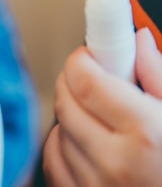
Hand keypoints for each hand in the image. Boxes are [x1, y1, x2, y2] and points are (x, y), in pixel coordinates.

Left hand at [43, 28, 161, 185]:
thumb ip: (161, 75)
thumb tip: (139, 40)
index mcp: (146, 134)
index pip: (84, 79)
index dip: (82, 58)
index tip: (90, 53)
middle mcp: (115, 163)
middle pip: (65, 102)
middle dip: (76, 82)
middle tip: (98, 78)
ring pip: (58, 130)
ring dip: (74, 115)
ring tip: (106, 118)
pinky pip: (54, 163)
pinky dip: (65, 146)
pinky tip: (90, 142)